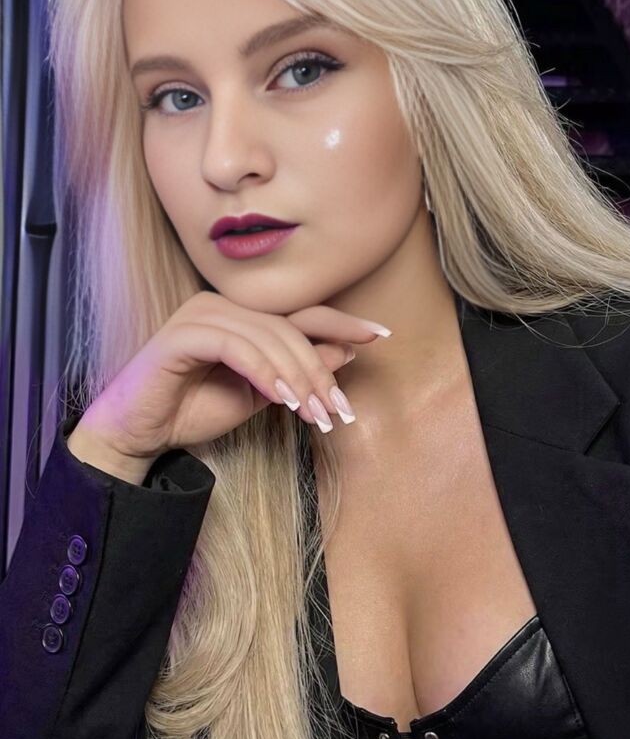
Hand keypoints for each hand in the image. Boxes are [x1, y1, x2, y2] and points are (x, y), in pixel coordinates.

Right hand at [70, 291, 388, 468]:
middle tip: (339, 410)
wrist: (139, 434)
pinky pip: (235, 347)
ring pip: (266, 337)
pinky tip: (283, 399)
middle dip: (320, 370)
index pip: (299, 313)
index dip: (341, 323)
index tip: (381, 335)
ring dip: (297, 377)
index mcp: (240, 314)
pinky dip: (263, 373)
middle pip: (288, 328)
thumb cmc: (194, 411)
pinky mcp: (180, 335)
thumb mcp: (259, 394)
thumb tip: (347, 351)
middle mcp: (220, 305)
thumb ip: (296, 371)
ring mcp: (199, 315)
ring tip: (316, 413)